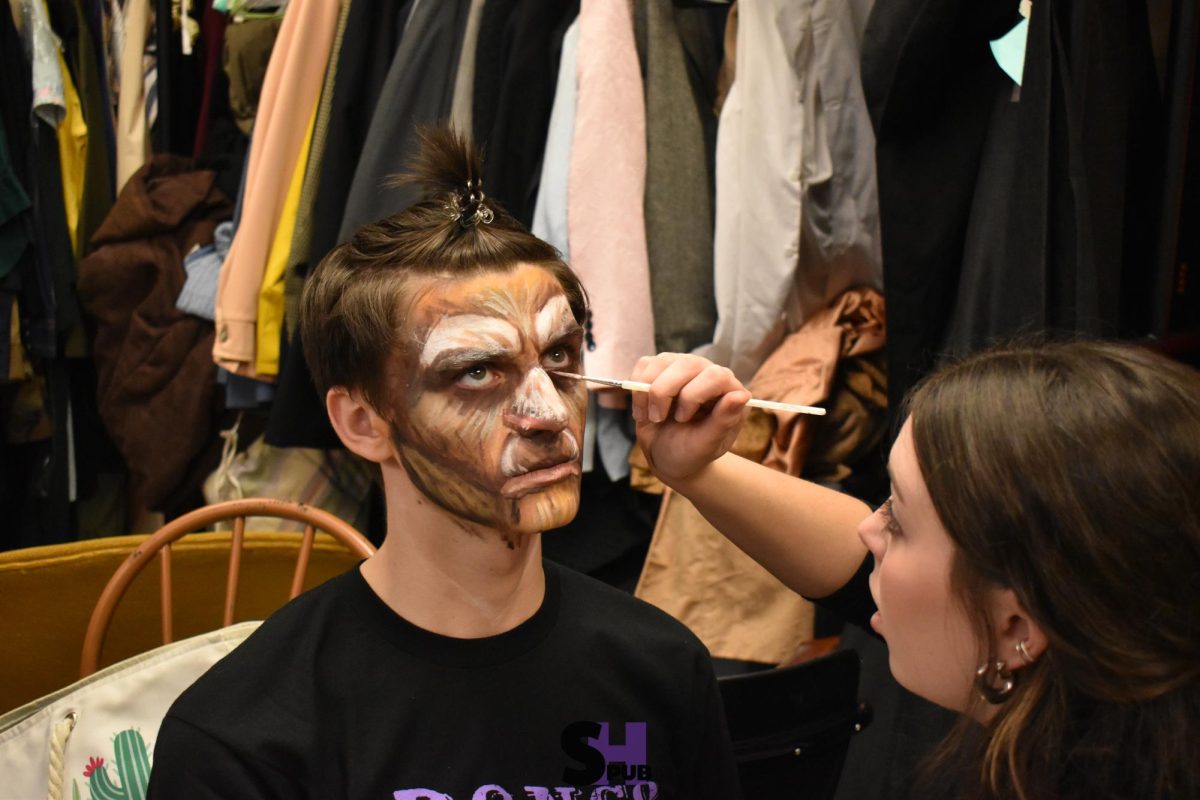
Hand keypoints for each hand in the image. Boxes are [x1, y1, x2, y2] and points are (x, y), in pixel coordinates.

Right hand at [631, 353, 750, 487]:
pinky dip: (636, 388)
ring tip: (651, 417)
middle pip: (687, 363)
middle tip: (658, 419)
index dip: (693, 395)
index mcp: (728, 391)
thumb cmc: (691, 453)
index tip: (681, 419)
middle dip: (665, 392)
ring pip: (662, 362)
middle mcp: (708, 373)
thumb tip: (741, 395)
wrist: (666, 456)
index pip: (716, 375)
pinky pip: (644, 365)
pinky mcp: (660, 368)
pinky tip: (643, 410)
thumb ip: (724, 421)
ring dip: (648, 393)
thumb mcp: (707, 444)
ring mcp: (683, 367)